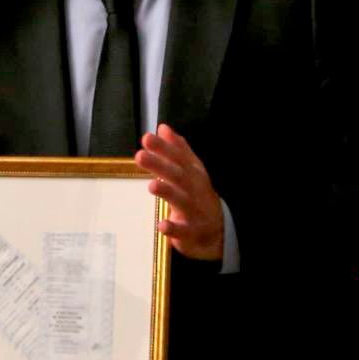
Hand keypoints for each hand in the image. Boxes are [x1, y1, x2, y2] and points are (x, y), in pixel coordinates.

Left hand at [135, 124, 224, 260]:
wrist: (219, 229)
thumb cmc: (198, 195)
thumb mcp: (192, 170)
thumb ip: (177, 149)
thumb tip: (163, 128)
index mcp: (192, 173)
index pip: (178, 158)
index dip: (164, 148)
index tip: (147, 138)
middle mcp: (194, 189)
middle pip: (177, 175)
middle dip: (160, 165)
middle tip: (140, 155)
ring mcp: (194, 210)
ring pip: (181, 200)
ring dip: (167, 192)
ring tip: (152, 185)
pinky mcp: (192, 231)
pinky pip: (183, 231)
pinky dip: (173, 228)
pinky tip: (161, 225)